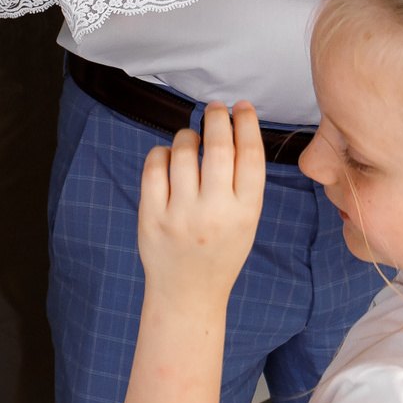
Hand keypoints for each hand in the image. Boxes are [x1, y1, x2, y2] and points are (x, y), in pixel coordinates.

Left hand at [136, 103, 266, 309]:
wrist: (188, 294)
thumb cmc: (220, 252)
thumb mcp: (246, 222)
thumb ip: (242, 182)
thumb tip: (233, 128)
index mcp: (245, 212)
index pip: (250, 154)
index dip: (246, 123)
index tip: (241, 108)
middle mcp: (215, 212)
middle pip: (218, 146)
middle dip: (217, 118)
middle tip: (215, 109)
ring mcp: (180, 215)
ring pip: (182, 151)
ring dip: (187, 136)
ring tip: (190, 140)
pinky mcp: (152, 217)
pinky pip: (154, 166)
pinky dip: (161, 153)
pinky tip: (168, 157)